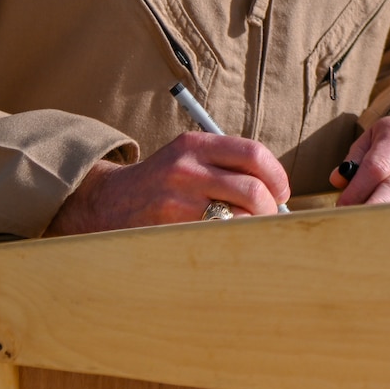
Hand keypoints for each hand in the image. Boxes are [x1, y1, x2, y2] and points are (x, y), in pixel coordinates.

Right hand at [47, 132, 290, 234]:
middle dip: (271, 208)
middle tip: (272, 219)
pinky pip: (216, 238)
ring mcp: (176, 200)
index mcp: (194, 144)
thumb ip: (226, 164)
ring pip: (238, 217)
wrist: (107, 202)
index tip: (282, 193)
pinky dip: (231, 242)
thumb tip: (277, 192)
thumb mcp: (187, 156)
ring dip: (254, 228)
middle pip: (252, 189)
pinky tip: (230, 244)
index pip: (253, 153)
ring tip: (253, 232)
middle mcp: (186, 168)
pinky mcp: (168, 228)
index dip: (276, 175)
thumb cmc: (162, 182)